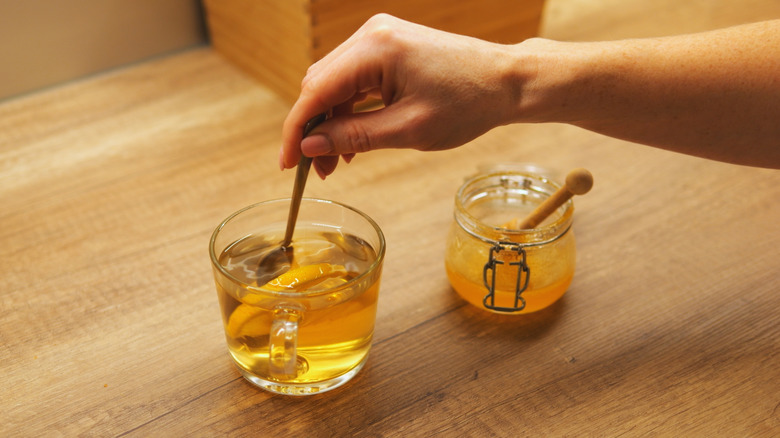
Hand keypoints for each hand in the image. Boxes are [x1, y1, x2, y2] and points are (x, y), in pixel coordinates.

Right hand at [280, 13, 527, 177]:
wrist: (506, 81)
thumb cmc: (468, 103)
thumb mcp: (408, 130)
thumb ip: (354, 137)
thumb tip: (311, 144)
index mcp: (375, 49)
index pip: (316, 92)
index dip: (297, 130)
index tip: (288, 164)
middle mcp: (371, 34)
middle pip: (320, 84)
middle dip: (313, 129)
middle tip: (317, 169)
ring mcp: (380, 37)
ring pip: (334, 82)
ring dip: (330, 121)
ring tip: (335, 161)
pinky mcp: (389, 46)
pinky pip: (354, 78)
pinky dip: (348, 108)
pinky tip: (351, 138)